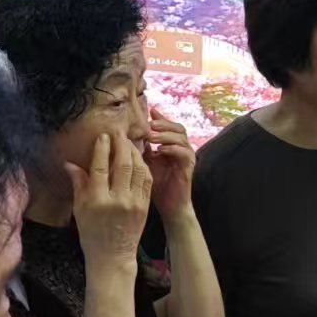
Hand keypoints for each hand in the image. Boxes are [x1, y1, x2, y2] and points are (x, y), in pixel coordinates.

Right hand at [67, 131, 152, 268]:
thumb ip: (78, 183)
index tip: (103, 135)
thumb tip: (69, 163)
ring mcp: (134, 202)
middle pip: (122, 164)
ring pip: (138, 169)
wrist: (113, 255)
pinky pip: (146, 179)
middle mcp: (117, 199)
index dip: (103, 148)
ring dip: (134, 152)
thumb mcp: (79, 209)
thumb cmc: (91, 233)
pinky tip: (138, 157)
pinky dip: (143, 165)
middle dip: (121, 144)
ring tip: (129, 141)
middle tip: (119, 132)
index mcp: (97, 200)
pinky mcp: (145, 205)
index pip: (101, 167)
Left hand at [145, 106, 196, 220]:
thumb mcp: (146, 163)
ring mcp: (187, 157)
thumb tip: (127, 134)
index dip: (160, 117)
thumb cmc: (157, 185)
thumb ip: (142, 149)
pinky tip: (160, 150)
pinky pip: (184, 152)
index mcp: (172, 145)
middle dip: (164, 123)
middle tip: (150, 124)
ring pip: (181, 137)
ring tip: (151, 137)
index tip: (149, 110)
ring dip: (165, 135)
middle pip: (178, 127)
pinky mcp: (189, 167)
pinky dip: (172, 149)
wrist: (169, 206)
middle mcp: (182, 148)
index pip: (169, 126)